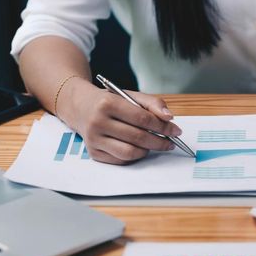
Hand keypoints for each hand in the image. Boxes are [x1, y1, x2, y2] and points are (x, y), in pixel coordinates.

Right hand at [59, 82, 180, 163]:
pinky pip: (120, 160)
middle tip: (170, 142)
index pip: (142, 119)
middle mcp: (98, 122)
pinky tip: (140, 148)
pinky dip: (135, 156)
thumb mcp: (130, 95)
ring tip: (155, 144)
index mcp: (107, 103)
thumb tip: (169, 117)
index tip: (175, 131)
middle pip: (138, 137)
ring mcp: (94, 139)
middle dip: (160, 141)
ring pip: (129, 152)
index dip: (163, 127)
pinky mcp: (93, 153)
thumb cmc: (109, 101)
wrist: (80, 107)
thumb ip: (153, 103)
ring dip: (148, 150)